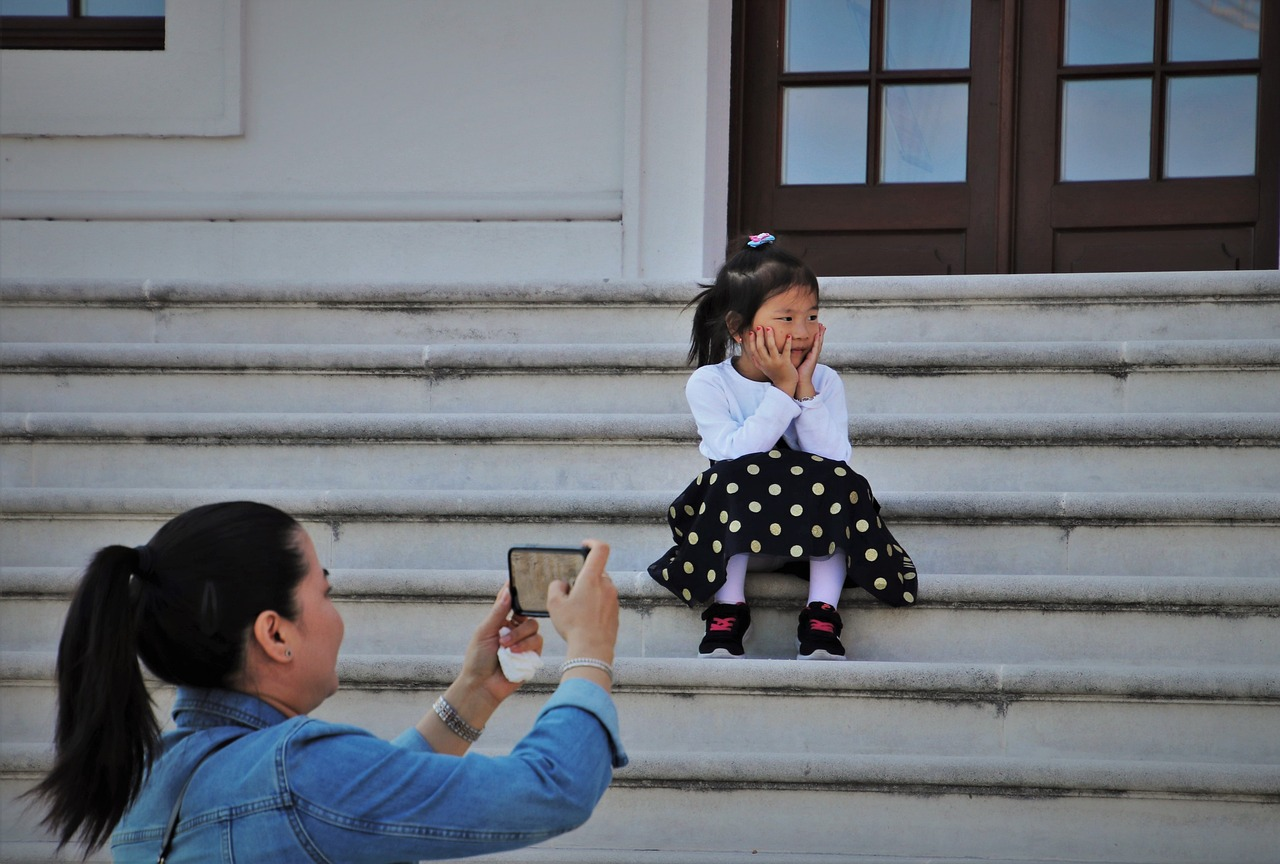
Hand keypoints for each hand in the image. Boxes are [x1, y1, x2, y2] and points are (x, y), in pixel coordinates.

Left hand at [458, 585, 543, 708]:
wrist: (482, 685)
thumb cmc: (478, 659)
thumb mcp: (484, 631)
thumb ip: (498, 611)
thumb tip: (508, 590)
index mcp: (503, 622)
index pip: (513, 603)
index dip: (517, 595)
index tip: (521, 584)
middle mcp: (516, 631)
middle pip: (529, 617)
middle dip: (517, 628)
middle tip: (502, 640)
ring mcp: (525, 643)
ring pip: (535, 630)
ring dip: (520, 639)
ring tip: (507, 650)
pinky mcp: (532, 656)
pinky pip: (538, 644)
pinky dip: (525, 648)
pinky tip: (513, 657)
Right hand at [547, 540, 618, 669]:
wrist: (592, 649)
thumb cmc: (574, 626)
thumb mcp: (554, 604)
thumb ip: (556, 587)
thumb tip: (562, 584)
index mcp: (592, 578)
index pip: (600, 549)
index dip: (592, 543)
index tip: (584, 545)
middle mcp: (606, 585)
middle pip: (597, 572)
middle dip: (584, 577)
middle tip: (571, 591)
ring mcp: (613, 599)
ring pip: (601, 588)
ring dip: (590, 592)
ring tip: (577, 609)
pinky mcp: (616, 612)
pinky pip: (605, 602)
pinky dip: (595, 605)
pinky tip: (585, 619)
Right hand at [742, 326, 798, 395]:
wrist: (785, 385)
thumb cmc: (775, 375)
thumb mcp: (763, 369)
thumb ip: (757, 361)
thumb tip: (751, 352)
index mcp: (761, 363)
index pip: (753, 350)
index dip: (751, 341)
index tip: (751, 332)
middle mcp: (767, 362)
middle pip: (760, 347)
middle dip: (759, 336)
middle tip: (760, 327)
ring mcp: (776, 362)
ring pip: (771, 347)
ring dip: (770, 337)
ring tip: (769, 328)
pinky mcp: (785, 363)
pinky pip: (786, 351)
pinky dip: (787, 342)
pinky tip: (788, 335)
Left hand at [795, 323, 825, 395]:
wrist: (800, 382)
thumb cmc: (796, 374)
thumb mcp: (795, 361)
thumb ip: (792, 354)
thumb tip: (787, 349)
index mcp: (809, 355)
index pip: (813, 343)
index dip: (815, 336)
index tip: (816, 328)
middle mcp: (812, 355)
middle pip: (818, 342)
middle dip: (820, 333)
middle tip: (822, 324)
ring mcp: (814, 357)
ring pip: (818, 343)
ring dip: (821, 335)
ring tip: (822, 326)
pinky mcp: (813, 359)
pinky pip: (815, 348)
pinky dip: (817, 341)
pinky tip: (818, 335)